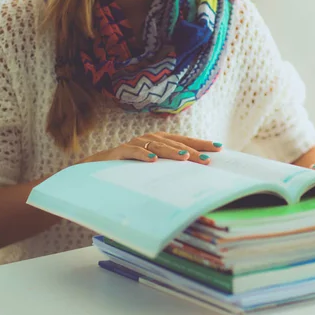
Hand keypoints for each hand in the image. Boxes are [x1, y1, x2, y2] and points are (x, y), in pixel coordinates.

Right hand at [82, 132, 222, 165]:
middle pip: (173, 142)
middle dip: (191, 150)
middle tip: (207, 159)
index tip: (219, 149)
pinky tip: (152, 160)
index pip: (183, 141)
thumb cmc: (128, 169)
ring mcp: (133, 144)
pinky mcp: (118, 152)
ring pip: (155, 145)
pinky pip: (132, 152)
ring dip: (170, 151)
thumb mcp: (151, 169)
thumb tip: (195, 174)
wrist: (95, 169)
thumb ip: (168, 168)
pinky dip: (142, 154)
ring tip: (185, 158)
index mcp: (158, 141)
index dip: (200, 143)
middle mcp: (148, 139)